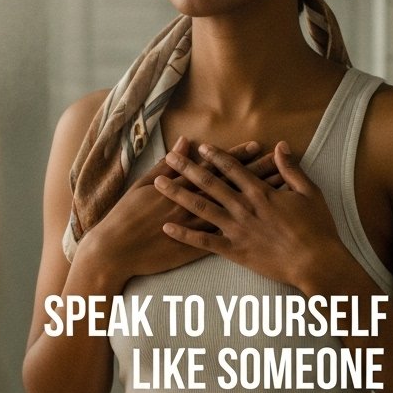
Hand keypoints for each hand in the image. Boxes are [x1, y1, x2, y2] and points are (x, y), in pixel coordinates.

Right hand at [84, 138, 268, 281]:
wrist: (114, 250)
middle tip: (278, 163)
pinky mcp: (193, 248)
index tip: (257, 145)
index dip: (236, 157)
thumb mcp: (143, 185)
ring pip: (233, 211)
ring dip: (254, 202)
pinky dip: (244, 230)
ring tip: (277, 192)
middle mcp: (191, 206)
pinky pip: (224, 238)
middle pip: (229, 187)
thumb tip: (185, 142)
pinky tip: (262, 227)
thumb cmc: (125, 216)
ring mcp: (194, 228)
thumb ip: (167, 164)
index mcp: (179, 188)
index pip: (214, 168)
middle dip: (255, 174)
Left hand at [153, 140, 343, 288]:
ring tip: (159, 184)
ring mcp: (237, 229)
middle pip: (209, 184)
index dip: (214, 156)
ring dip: (178, 194)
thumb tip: (280, 146)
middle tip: (169, 156)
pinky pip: (204, 242)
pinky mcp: (234, 250)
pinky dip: (185, 234)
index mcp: (261, 193)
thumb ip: (291, 169)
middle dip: (187, 169)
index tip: (198, 147)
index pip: (232, 169)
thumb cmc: (317, 228)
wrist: (316, 262)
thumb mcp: (310, 192)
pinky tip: (167, 227)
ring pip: (201, 208)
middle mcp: (244, 208)